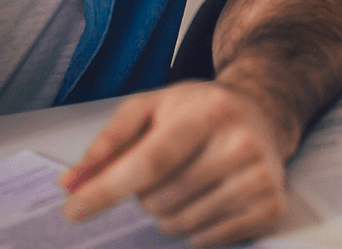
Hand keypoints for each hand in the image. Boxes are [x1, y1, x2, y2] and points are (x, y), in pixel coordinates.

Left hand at [61, 81, 291, 246]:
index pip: (150, 162)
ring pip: (179, 225)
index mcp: (209, 112)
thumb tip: (71, 183)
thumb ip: (109, 141)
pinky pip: (206, 241)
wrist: (263, 113)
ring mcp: (259, 179)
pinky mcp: (270, 208)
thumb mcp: (152, 106)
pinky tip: (208, 196)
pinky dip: (195, 228)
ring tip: (186, 181)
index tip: (73, 208)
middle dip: (145, 195)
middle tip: (164, 169)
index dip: (108, 189)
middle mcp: (240, 144)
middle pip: (160, 200)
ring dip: (167, 212)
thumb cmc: (198, 110)